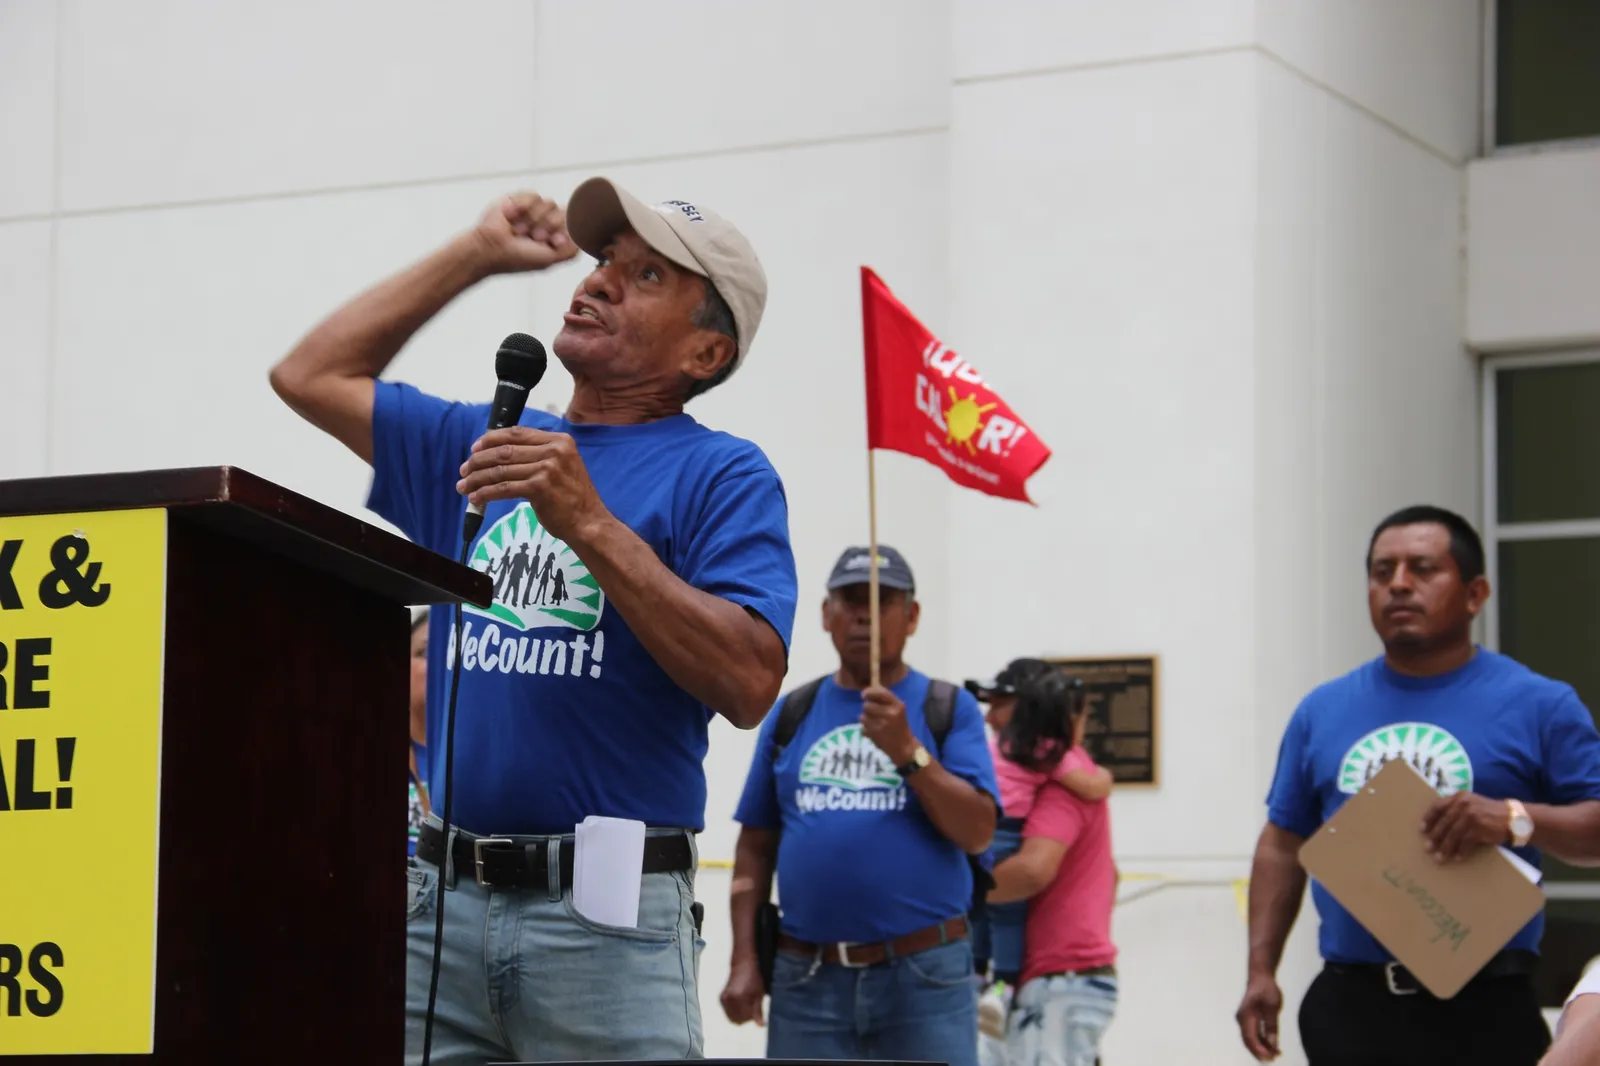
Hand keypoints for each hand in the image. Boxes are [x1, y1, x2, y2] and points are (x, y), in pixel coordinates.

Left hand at [456, 427, 609, 544]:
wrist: (589, 521)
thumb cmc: (574, 497)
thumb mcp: (563, 466)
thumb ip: (539, 456)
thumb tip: (501, 456)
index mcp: (559, 440)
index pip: (517, 433)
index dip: (491, 439)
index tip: (475, 448)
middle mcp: (554, 450)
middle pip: (505, 451)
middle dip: (479, 460)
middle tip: (464, 470)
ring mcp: (547, 468)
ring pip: (501, 470)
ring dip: (478, 478)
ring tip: (464, 486)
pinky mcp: (539, 487)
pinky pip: (504, 488)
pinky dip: (486, 493)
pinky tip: (476, 498)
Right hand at [470, 192, 578, 274]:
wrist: (490, 248)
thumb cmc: (518, 258)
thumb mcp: (550, 259)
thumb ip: (571, 250)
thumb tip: (581, 234)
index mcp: (554, 237)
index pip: (572, 225)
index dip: (562, 232)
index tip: (551, 242)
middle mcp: (546, 222)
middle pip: (563, 213)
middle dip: (548, 226)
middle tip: (533, 237)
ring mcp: (533, 210)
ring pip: (550, 204)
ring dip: (534, 220)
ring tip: (519, 230)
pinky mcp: (520, 199)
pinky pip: (535, 196)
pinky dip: (524, 208)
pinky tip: (512, 218)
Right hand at [720, 957, 765, 1026]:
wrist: (742, 965)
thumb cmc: (753, 979)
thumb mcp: (759, 994)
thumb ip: (758, 1011)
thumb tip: (761, 1026)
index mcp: (739, 997)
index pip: (746, 1018)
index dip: (752, 1016)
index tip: (755, 1006)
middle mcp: (729, 999)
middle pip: (737, 1021)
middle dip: (745, 1017)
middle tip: (751, 1004)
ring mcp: (723, 999)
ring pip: (732, 1018)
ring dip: (740, 1015)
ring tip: (745, 1003)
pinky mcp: (721, 999)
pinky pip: (728, 1013)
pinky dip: (735, 1011)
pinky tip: (740, 1002)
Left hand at [860, 686, 918, 766]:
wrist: (904, 746)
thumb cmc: (899, 725)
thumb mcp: (897, 709)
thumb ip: (884, 700)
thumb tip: (866, 692)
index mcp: (897, 705)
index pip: (880, 693)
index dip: (869, 692)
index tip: (863, 695)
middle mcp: (890, 713)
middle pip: (867, 705)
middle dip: (867, 709)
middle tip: (873, 713)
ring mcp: (881, 725)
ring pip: (862, 717)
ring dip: (866, 720)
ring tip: (875, 723)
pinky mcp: (875, 734)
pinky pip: (862, 728)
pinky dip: (866, 730)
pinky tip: (875, 732)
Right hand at [1235, 971, 1282, 1060]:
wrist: (1259, 976)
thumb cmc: (1267, 989)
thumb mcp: (1273, 1007)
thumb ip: (1271, 1026)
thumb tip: (1272, 1044)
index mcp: (1246, 1015)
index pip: (1250, 1038)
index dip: (1259, 1050)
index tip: (1271, 1057)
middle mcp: (1241, 1019)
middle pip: (1248, 1041)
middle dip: (1259, 1052)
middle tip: (1274, 1059)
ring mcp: (1243, 1020)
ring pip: (1249, 1039)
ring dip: (1260, 1048)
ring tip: (1275, 1054)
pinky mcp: (1247, 1020)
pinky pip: (1252, 1034)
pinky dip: (1260, 1041)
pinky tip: (1271, 1046)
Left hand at [1421, 791, 1510, 861]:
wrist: (1513, 818)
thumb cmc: (1489, 812)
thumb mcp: (1471, 803)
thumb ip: (1456, 807)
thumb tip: (1436, 824)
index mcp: (1459, 797)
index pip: (1438, 806)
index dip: (1428, 818)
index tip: (1422, 830)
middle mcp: (1463, 804)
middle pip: (1444, 823)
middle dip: (1434, 837)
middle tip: (1427, 848)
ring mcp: (1472, 816)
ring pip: (1453, 834)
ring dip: (1445, 848)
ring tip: (1439, 857)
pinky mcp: (1480, 828)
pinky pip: (1466, 842)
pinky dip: (1461, 851)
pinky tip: (1457, 858)